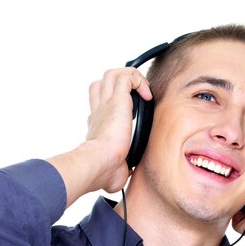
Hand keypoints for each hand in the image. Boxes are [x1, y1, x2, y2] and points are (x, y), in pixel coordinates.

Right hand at [46, 68, 151, 205]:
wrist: (98, 164)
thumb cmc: (103, 171)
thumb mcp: (114, 169)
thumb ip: (120, 166)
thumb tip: (126, 170)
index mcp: (98, 126)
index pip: (101, 106)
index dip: (113, 104)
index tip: (128, 114)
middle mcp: (100, 111)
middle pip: (102, 83)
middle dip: (119, 84)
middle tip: (135, 97)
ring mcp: (106, 103)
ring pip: (113, 74)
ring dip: (129, 77)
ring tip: (142, 92)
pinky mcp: (117, 99)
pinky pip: (127, 77)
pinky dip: (138, 81)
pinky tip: (147, 95)